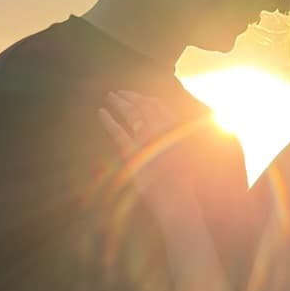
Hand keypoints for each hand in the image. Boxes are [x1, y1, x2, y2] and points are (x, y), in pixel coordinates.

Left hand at [98, 90, 189, 214]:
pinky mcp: (132, 153)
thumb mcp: (188, 154)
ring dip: (119, 102)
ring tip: (110, 96)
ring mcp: (145, 140)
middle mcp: (160, 129)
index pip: (159, 105)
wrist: (176, 196)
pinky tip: (101, 112)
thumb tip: (174, 132)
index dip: (147, 99)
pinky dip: (108, 121)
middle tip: (120, 93)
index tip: (138, 97)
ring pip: (130, 113)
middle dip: (131, 97)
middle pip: (143, 105)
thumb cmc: (184, 181)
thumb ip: (180, 139)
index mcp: (174, 127)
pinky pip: (117, 132)